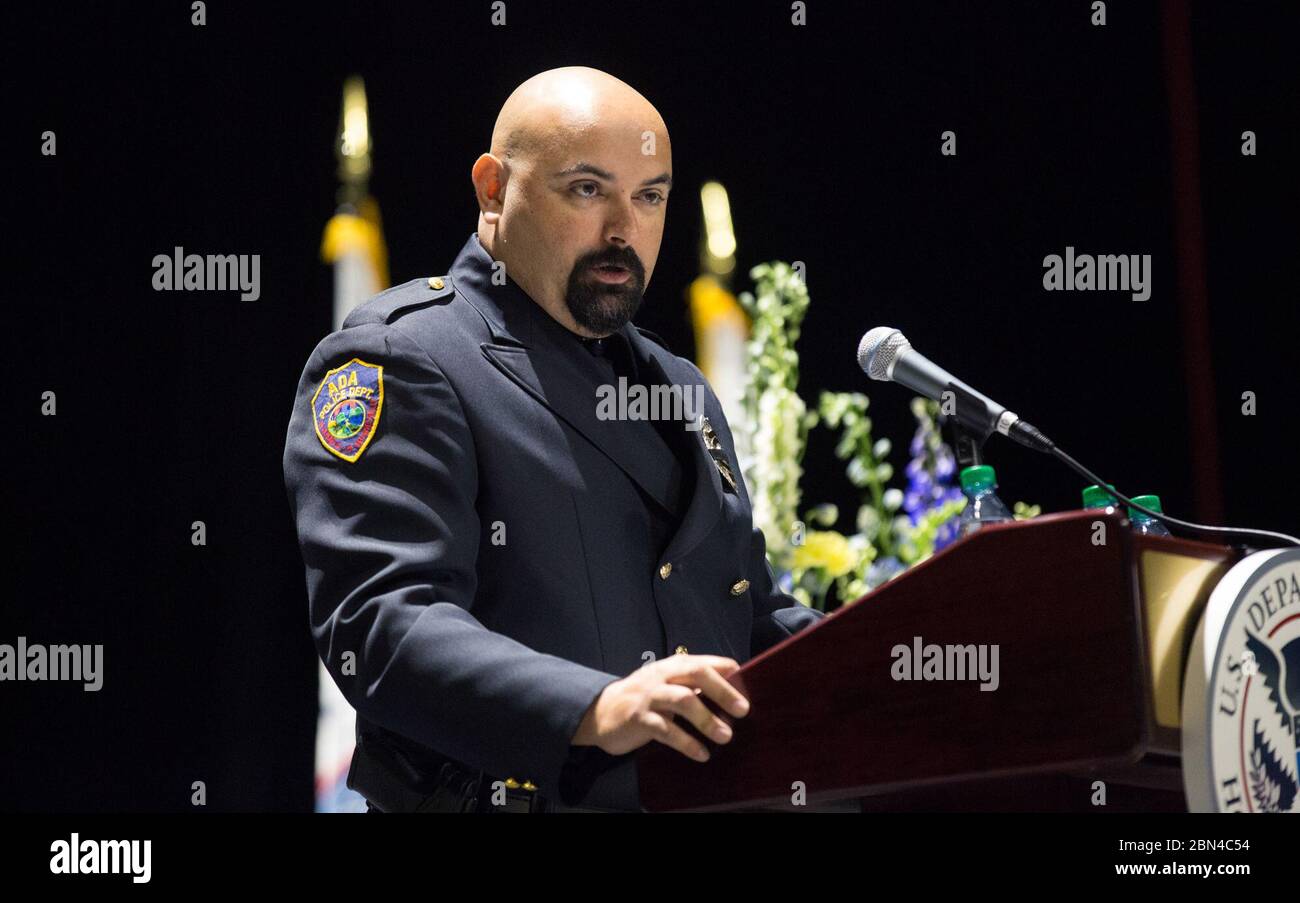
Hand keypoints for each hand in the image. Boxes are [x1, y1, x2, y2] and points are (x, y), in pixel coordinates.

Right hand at [571, 655, 749, 761]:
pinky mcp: (639, 719)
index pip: (704, 662)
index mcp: (672, 666)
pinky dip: (686, 743)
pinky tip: (701, 754)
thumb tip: (731, 696)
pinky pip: (667, 730)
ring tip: (726, 736)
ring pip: (683, 701)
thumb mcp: (666, 685)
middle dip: (722, 691)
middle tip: (743, 709)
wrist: (600, 711)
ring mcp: (650, 696)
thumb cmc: (644, 699)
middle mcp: (662, 676)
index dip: (726, 672)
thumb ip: (692, 686)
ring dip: (707, 719)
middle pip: (696, 674)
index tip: (748, 685)